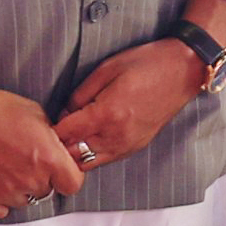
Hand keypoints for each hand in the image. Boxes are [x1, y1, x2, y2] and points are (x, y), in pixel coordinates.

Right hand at [0, 83, 84, 219]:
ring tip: (4, 168)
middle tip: (23, 162)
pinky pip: (0, 211)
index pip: (73, 184)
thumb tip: (55, 147)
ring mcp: (5, 193)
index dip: (67, 177)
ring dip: (19, 189)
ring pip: (23, 201)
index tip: (59, 170)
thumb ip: (50, 138)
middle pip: (46, 191)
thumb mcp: (36, 114)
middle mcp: (30, 180)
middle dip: (40, 178)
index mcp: (49, 158)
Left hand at [52, 38, 208, 169]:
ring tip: (70, 136)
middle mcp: (116, 135)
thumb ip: (79, 94)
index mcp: (106, 114)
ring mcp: (128, 144)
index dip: (48, 130)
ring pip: (88, 163)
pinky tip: (90, 138)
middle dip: (59, 146)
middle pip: (72, 155)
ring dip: (75, 153)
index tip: (41, 124)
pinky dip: (92, 153)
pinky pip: (105, 159)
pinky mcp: (136, 146)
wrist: (184, 70)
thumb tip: (65, 113)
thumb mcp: (106, 69)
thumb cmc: (147, 63)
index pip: (64, 134)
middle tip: (53, 131)